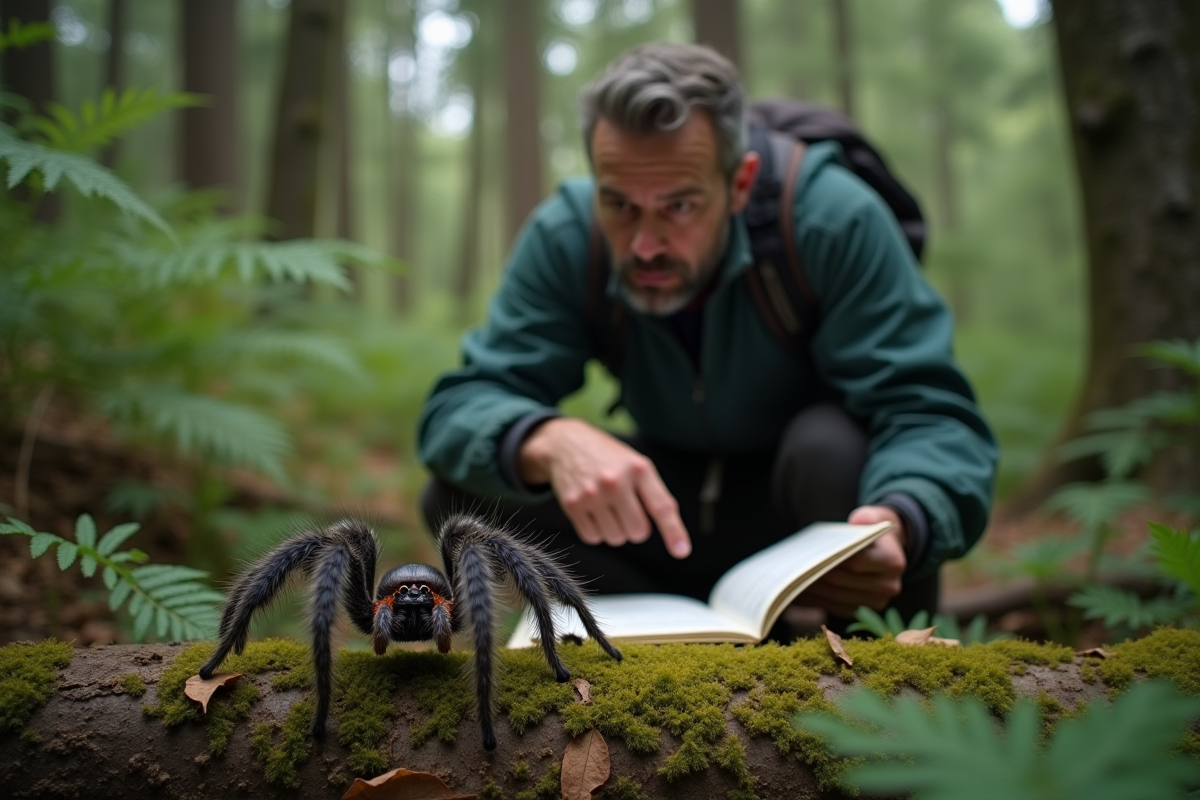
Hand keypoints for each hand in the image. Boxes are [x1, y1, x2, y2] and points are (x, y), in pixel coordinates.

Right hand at [518, 418, 691, 557]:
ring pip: (616, 538)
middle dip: (636, 527)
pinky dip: (596, 531)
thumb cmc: (608, 458)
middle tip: (627, 508)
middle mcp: (615, 482)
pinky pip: (593, 538)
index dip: (673, 532)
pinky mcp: (572, 505)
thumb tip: (671, 534)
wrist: (566, 443)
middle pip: (637, 532)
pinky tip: (593, 510)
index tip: (681, 551)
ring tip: (607, 506)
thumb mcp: (636, 465)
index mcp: (638, 469)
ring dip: (615, 530)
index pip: (661, 506)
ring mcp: (592, 494)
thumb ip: (654, 494)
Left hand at [798, 505, 906, 616]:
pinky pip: (834, 608)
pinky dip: (815, 600)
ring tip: (791, 579)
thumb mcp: (870, 518)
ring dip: (812, 590)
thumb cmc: (870, 532)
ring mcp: (876, 602)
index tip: (809, 554)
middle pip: (842, 582)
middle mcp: (889, 585)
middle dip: (815, 574)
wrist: (883, 550)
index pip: (856, 562)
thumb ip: (866, 517)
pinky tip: (798, 591)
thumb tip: (857, 520)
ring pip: (836, 598)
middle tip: (793, 567)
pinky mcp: (862, 610)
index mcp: (893, 561)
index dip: (832, 559)